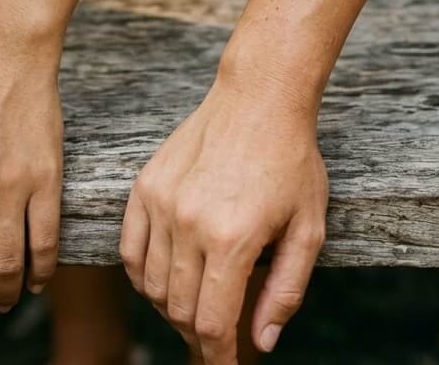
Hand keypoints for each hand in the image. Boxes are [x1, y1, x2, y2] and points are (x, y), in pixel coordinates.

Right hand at [120, 75, 326, 363]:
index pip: (211, 323)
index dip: (216, 357)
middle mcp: (189, 225)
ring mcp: (161, 204)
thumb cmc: (291, 163)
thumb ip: (285, 292)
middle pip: (177, 309)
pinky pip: (129, 250)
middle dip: (196, 336)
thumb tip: (261, 342)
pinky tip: (160, 282)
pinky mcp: (144, 187)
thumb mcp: (308, 230)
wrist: (258, 100)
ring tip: (191, 310)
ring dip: (169, 308)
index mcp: (233, 240)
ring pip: (150, 284)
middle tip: (214, 341)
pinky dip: (141, 276)